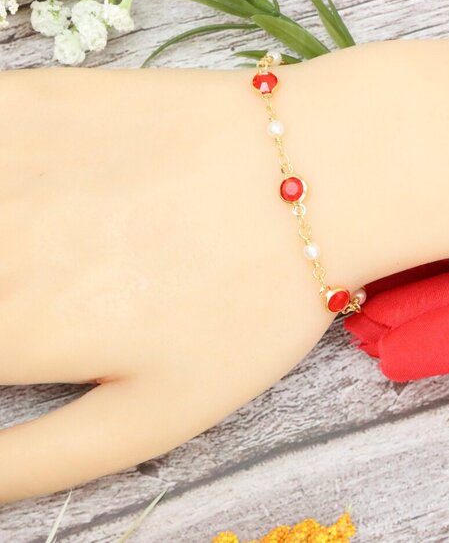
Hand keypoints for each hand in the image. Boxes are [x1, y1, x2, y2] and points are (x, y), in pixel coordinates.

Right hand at [0, 59, 375, 502]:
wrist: (312, 173)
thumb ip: (37, 457)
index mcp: (15, 326)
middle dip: (10, 299)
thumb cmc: (251, 302)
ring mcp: (8, 155)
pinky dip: (2, 170)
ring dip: (4, 234)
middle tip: (54, 302)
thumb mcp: (157, 413)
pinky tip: (39, 192)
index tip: (34, 341)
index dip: (8, 350)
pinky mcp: (35, 95)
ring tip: (53, 254)